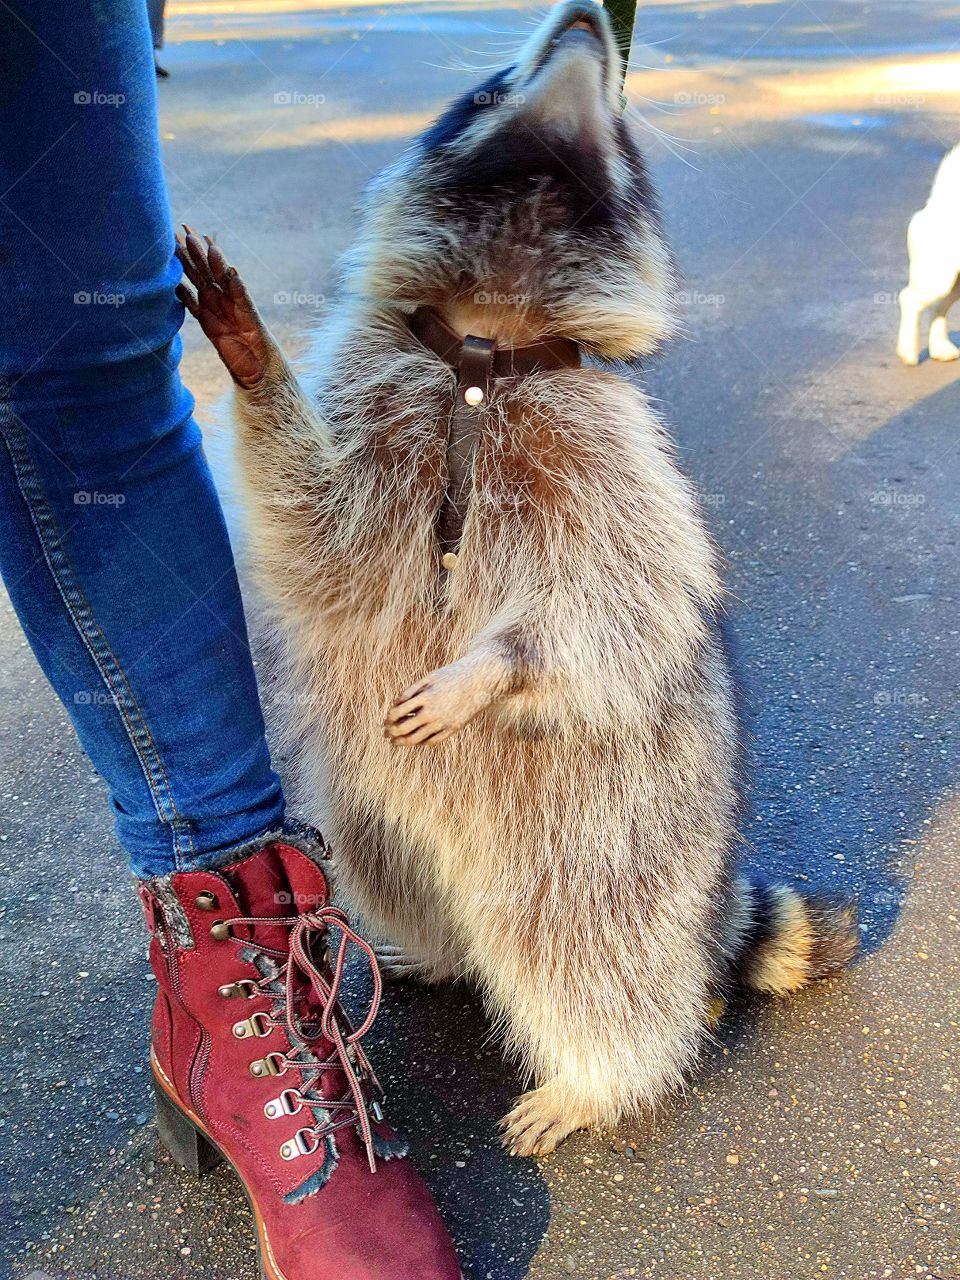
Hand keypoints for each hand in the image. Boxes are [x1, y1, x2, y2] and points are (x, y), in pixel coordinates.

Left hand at [384, 659, 502, 746]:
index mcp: (425, 697)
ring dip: (402, 742)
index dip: (388, 719)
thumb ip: (411, 691)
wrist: (479, 681)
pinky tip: (415, 741)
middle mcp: (433, 712)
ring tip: (396, 742)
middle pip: (404, 729)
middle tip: (386, 734)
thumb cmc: (452, 676)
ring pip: (416, 739)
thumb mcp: (429, 678)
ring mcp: (443, 723)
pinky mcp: (452, 729)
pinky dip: (421, 743)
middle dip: (392, 733)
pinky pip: (432, 741)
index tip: (385, 721)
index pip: (398, 713)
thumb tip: (395, 706)